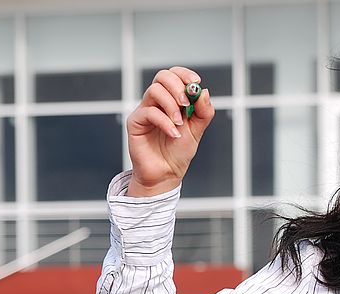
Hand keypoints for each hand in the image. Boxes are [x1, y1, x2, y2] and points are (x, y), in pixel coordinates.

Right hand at [125, 66, 214, 196]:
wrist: (166, 173)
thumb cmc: (179, 152)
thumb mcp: (197, 130)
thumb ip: (203, 112)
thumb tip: (203, 92)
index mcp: (172, 99)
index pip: (174, 75)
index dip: (184, 74)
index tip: (196, 82)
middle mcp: (157, 102)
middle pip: (162, 76)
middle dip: (177, 87)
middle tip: (186, 103)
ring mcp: (145, 110)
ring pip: (155, 90)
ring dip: (171, 105)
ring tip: (179, 124)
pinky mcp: (136, 122)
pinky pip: (149, 112)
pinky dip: (165, 122)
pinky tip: (173, 134)